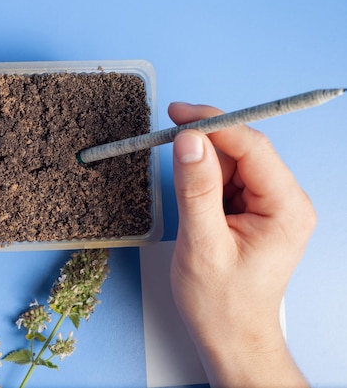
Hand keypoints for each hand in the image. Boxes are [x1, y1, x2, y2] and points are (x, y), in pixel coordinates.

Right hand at [169, 102, 313, 386]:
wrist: (230, 336)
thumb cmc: (221, 303)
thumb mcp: (202, 244)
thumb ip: (196, 189)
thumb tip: (188, 140)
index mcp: (285, 208)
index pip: (252, 147)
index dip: (213, 124)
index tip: (177, 114)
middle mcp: (284, 201)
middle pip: (242, 151)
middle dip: (204, 146)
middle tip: (166, 144)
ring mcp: (270, 205)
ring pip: (232, 163)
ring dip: (202, 168)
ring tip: (186, 205)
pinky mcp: (253, 210)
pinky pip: (227, 180)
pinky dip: (204, 181)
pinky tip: (194, 205)